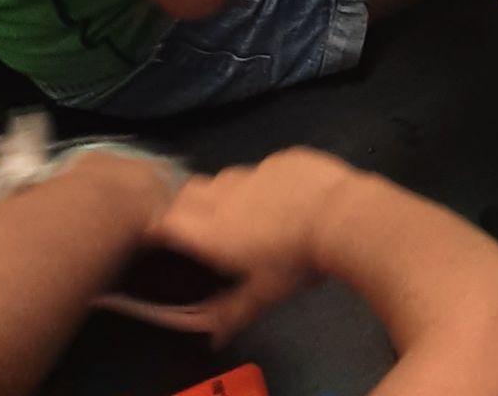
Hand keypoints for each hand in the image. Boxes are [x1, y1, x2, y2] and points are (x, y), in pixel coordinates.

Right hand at [142, 151, 348, 342]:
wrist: (341, 215)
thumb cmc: (296, 262)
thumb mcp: (264, 296)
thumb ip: (233, 314)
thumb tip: (213, 338)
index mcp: (213, 231)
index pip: (167, 220)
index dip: (158, 224)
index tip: (156, 233)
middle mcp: (226, 196)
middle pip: (188, 192)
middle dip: (184, 204)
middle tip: (192, 223)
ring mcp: (255, 171)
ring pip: (224, 177)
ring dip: (221, 192)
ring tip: (236, 210)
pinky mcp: (282, 157)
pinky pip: (262, 168)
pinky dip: (262, 182)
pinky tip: (281, 196)